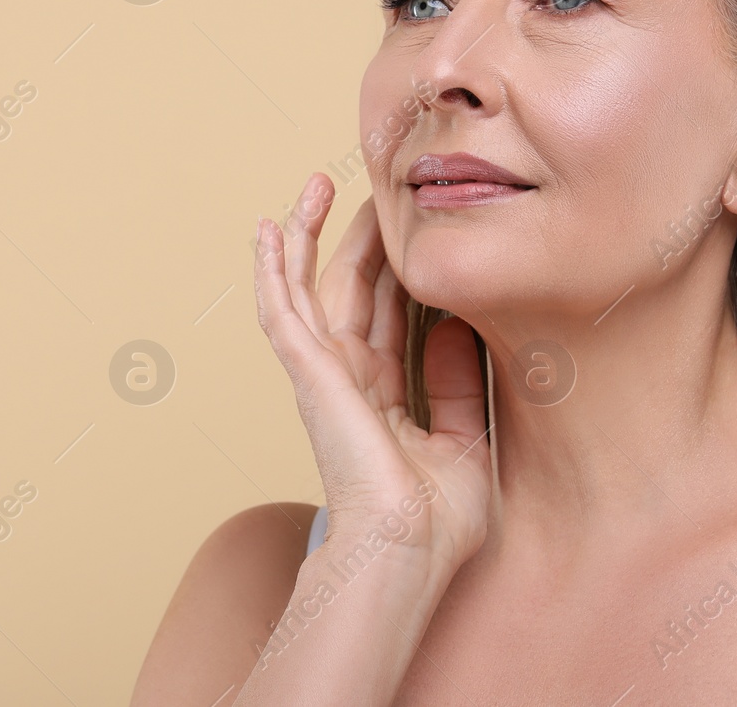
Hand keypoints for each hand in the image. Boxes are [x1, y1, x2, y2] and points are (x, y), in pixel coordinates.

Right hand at [253, 172, 491, 572]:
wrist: (408, 551)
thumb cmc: (437, 521)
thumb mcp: (466, 438)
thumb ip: (458, 382)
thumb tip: (456, 326)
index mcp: (382, 394)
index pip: (388, 315)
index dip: (396, 270)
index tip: (412, 229)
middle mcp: (348, 378)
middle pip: (351, 288)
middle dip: (359, 237)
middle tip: (375, 188)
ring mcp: (323, 373)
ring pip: (308, 286)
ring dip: (308, 234)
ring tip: (316, 184)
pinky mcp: (308, 371)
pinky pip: (282, 308)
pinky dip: (273, 268)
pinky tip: (271, 229)